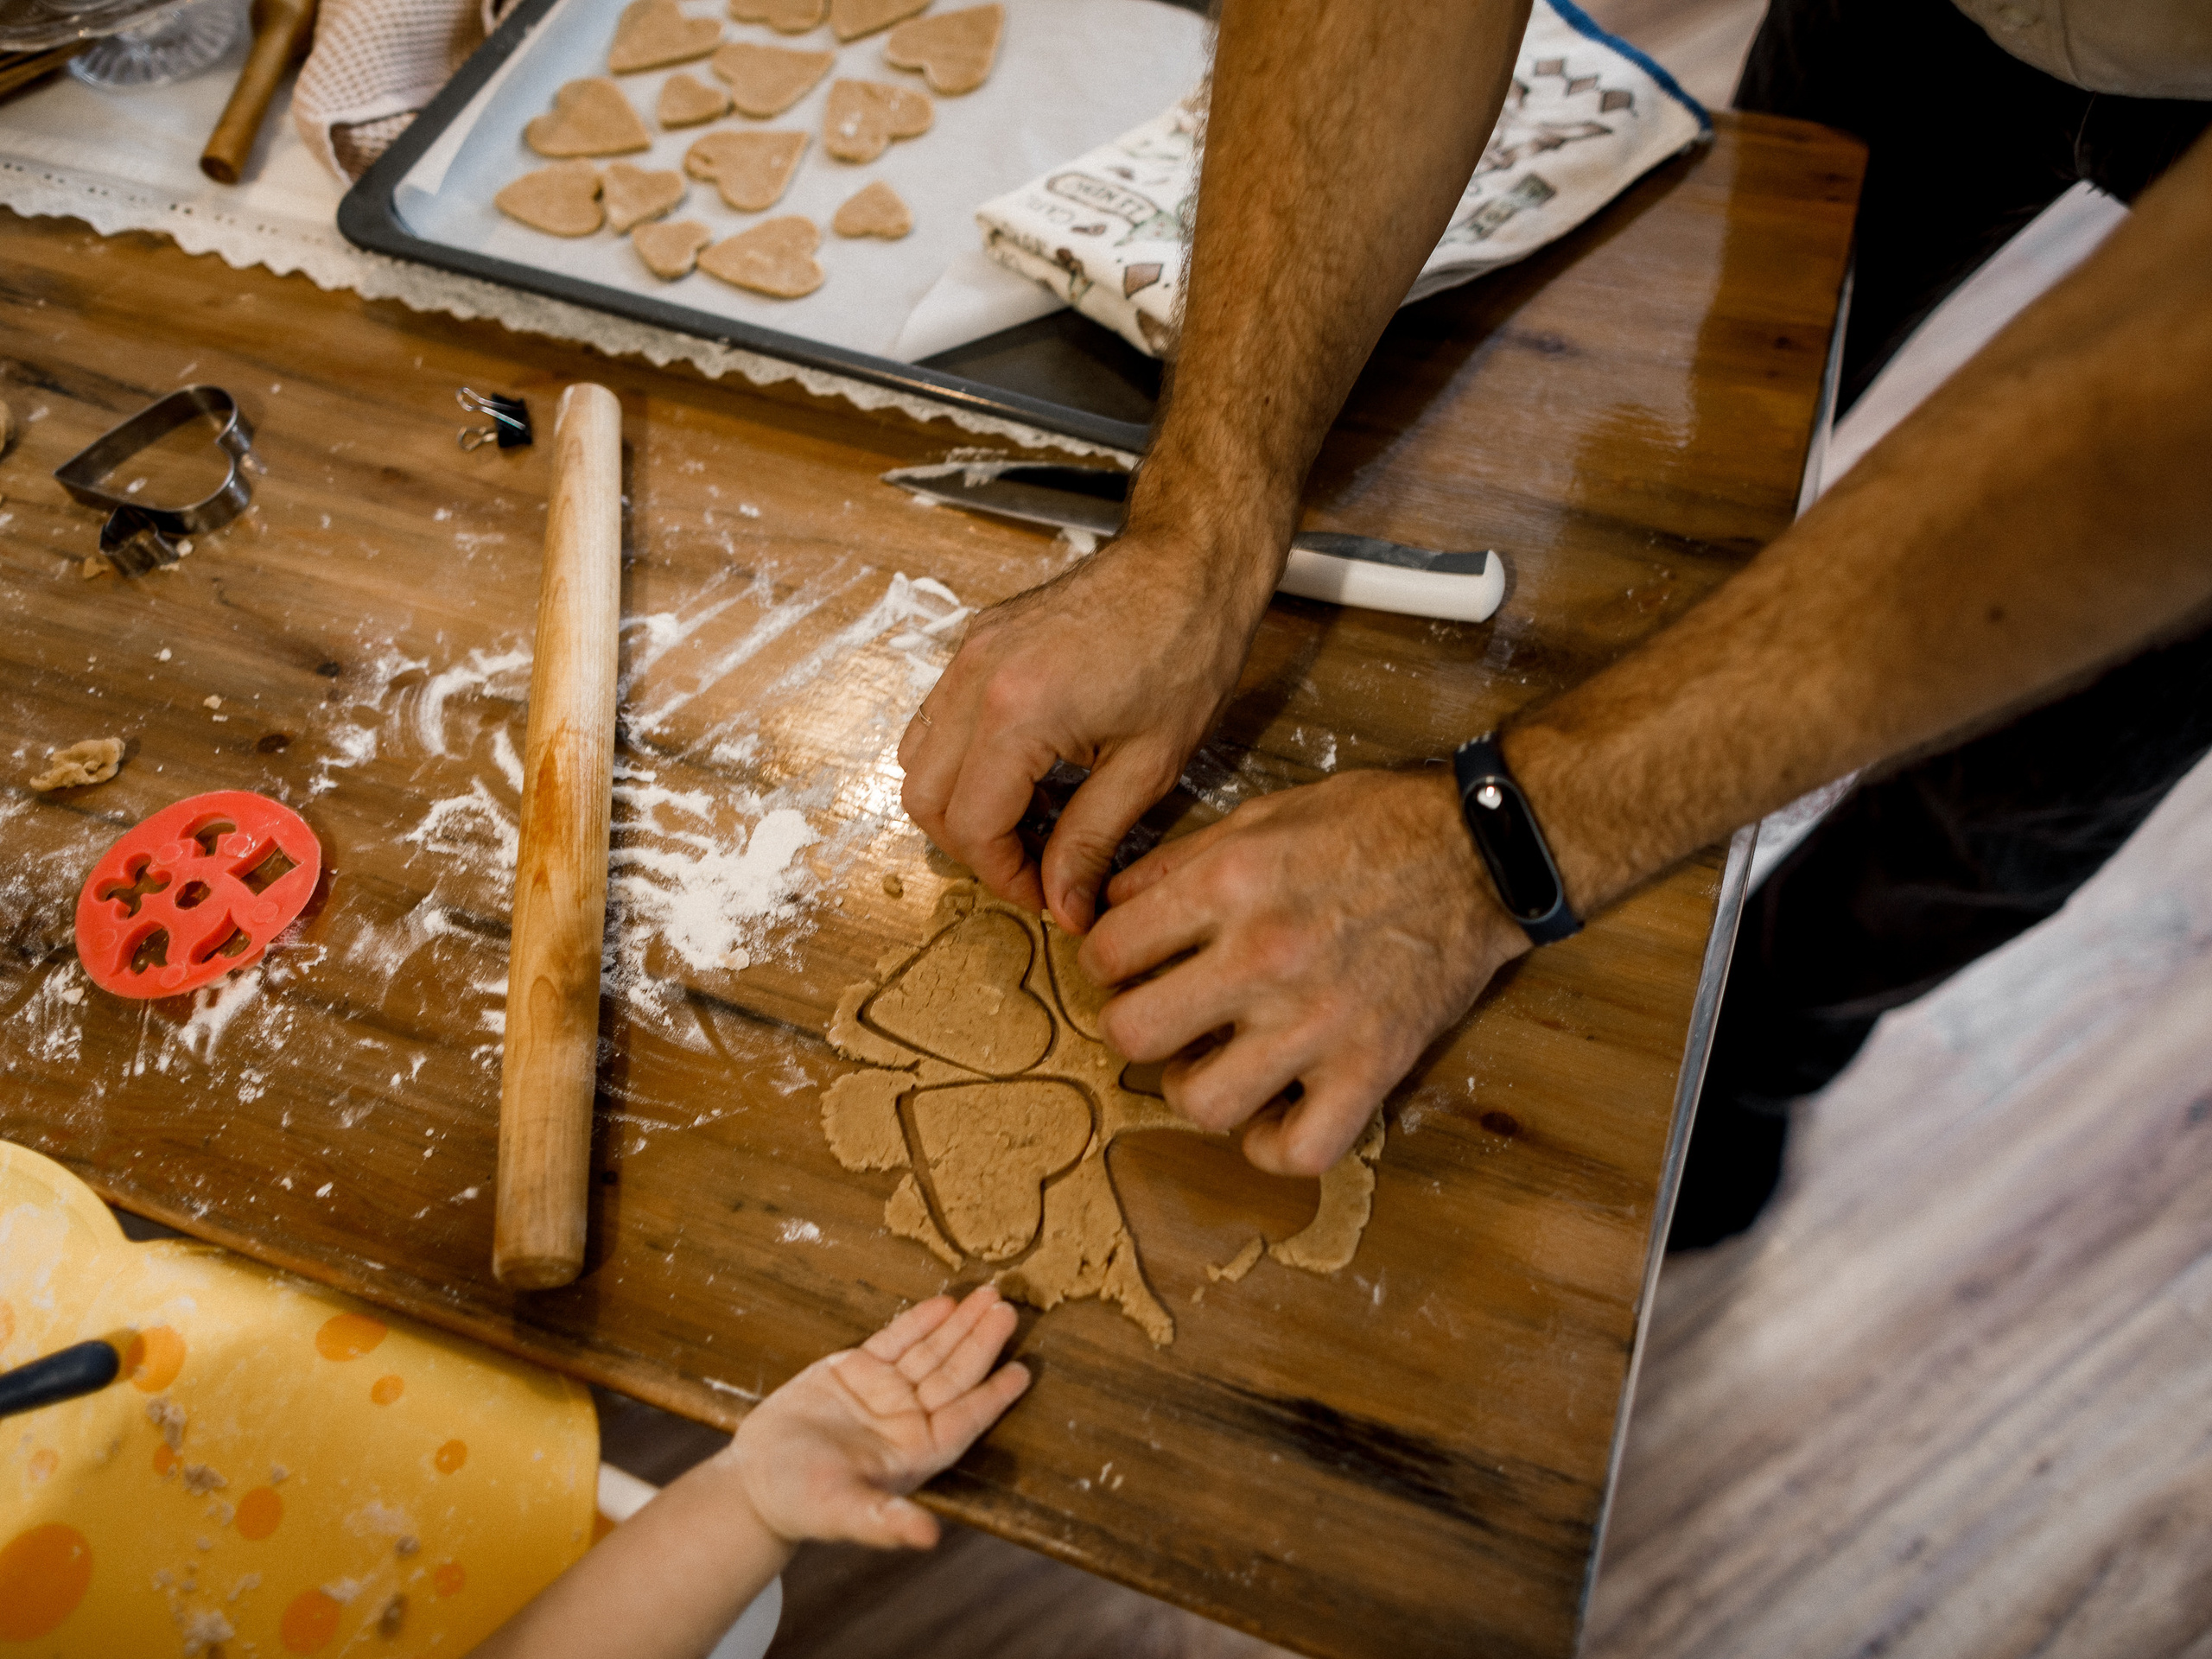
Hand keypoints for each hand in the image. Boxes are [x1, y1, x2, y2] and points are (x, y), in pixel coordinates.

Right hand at [721, 1286, 1029, 1550]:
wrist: (754, 1482)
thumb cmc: (800, 1503)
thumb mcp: (843, 1511)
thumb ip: (885, 1522)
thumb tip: (928, 1539)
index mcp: (914, 1454)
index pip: (964, 1421)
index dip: (993, 1396)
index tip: (1023, 1372)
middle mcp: (906, 1421)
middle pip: (953, 1377)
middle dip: (981, 1344)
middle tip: (1008, 1310)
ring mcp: (883, 1393)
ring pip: (930, 1353)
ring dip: (959, 1326)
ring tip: (988, 1297)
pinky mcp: (855, 1371)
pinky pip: (896, 1341)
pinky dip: (919, 1322)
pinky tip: (943, 1304)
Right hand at [898, 526, 1279, 933]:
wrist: (1190, 565)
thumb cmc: (1187, 651)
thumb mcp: (1148, 766)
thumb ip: (1091, 842)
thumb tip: (1063, 906)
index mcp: (1017, 712)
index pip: (970, 827)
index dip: (1004, 876)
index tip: (1048, 895)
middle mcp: (975, 679)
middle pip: (924, 799)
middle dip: (974, 847)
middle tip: (1036, 867)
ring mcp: (969, 653)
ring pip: (918, 759)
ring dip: (961, 805)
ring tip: (1033, 818)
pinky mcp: (978, 640)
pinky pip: (938, 717)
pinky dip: (965, 761)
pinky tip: (1029, 772)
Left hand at [1079, 769, 1527, 1176]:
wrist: (1482, 852)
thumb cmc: (1375, 825)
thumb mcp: (1264, 814)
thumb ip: (1183, 861)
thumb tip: (1113, 906)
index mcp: (1228, 885)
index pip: (1107, 952)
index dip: (1104, 962)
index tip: (1127, 965)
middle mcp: (1264, 957)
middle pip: (1134, 1034)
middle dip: (1131, 1027)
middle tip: (1158, 1015)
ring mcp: (1319, 1022)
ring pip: (1204, 1103)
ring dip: (1193, 1089)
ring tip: (1209, 1063)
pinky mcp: (1372, 1067)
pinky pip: (1302, 1148)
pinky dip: (1274, 1145)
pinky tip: (1270, 1113)